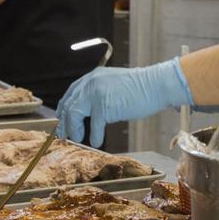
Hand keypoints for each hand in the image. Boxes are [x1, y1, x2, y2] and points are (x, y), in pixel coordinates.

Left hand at [55, 58, 193, 147]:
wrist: (156, 85)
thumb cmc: (140, 88)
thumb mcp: (113, 84)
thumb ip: (99, 93)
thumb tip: (89, 111)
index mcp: (92, 77)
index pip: (71, 93)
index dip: (64, 108)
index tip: (62, 120)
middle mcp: (91, 83)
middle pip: (70, 105)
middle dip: (65, 122)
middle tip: (64, 134)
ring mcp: (96, 94)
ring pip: (75, 114)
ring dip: (74, 129)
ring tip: (77, 139)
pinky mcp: (105, 106)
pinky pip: (94, 126)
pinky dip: (94, 136)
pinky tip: (96, 142)